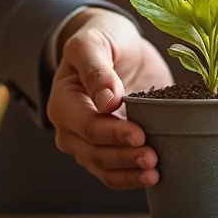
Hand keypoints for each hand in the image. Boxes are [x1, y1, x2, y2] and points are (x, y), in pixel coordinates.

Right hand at [46, 7, 172, 189]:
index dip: (113, 133)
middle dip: (123, 157)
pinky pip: (114, 173)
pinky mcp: (109, 149)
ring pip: (103, 168)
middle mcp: (70, 128)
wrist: (118, 47)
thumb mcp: (95, 42)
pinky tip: (152, 178)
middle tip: (151, 157)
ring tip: (154, 172)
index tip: (139, 134)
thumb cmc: (104, 39)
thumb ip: (96, 68)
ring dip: (128, 173)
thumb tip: (107, 101)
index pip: (87, 125)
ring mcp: (88, 143)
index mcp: (63, 102)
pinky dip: (131, 177)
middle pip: (94, 152)